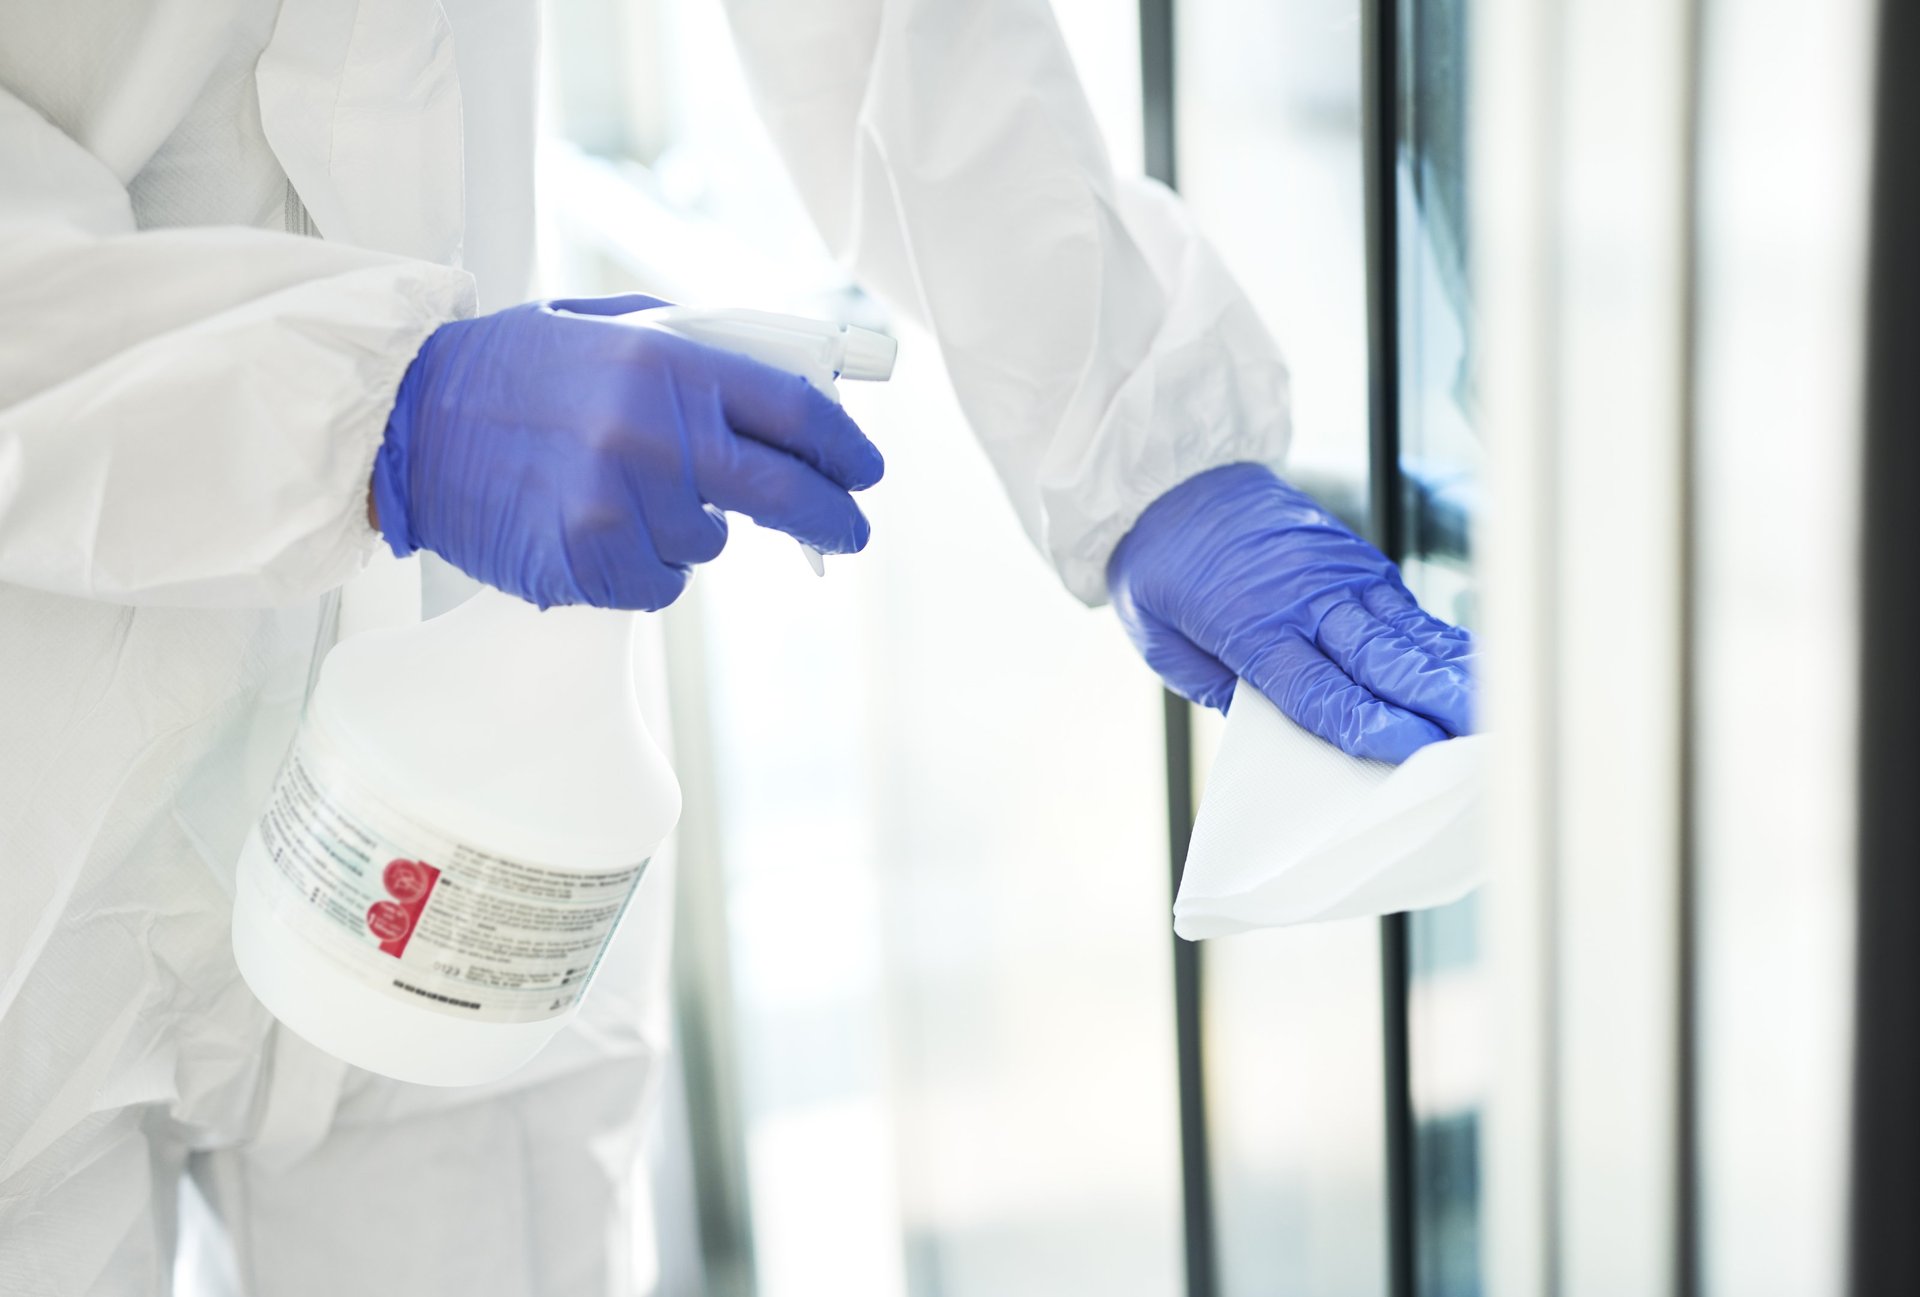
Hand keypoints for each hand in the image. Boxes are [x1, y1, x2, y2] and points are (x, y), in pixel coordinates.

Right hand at [372, 294, 883, 608]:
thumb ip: (699, 354)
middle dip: (830, 516)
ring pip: (709, 544)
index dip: (845, 447)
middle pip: (784, 491)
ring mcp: (621, 502)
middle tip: (849, 528)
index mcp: (667, 362)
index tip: (865, 471)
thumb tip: (789, 393)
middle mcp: (653, 432)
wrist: (407, 421)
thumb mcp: (610, 329)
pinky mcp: (589, 560)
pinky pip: (658, 583)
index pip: (795, 411)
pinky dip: (644, 567)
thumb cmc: (513, 371)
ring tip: (621, 491)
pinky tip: (597, 527)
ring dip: (689, 529)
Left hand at [1107, 462, 1474, 761]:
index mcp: (1250, 624)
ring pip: (1401, 631)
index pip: (1320, 690)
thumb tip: (1280, 733)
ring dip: (1447, 670)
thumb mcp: (1163, 643)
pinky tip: (1469, 664)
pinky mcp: (1354, 559)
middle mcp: (1304, 597)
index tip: (1416, 751)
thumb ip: (1223, 689)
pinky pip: (1401, 608)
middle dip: (1431, 701)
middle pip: (1378, 659)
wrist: (1173, 480)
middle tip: (1480, 736)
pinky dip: (1436, 639)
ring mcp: (1336, 573)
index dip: (1371, 724)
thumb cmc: (1161, 566)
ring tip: (1492, 704)